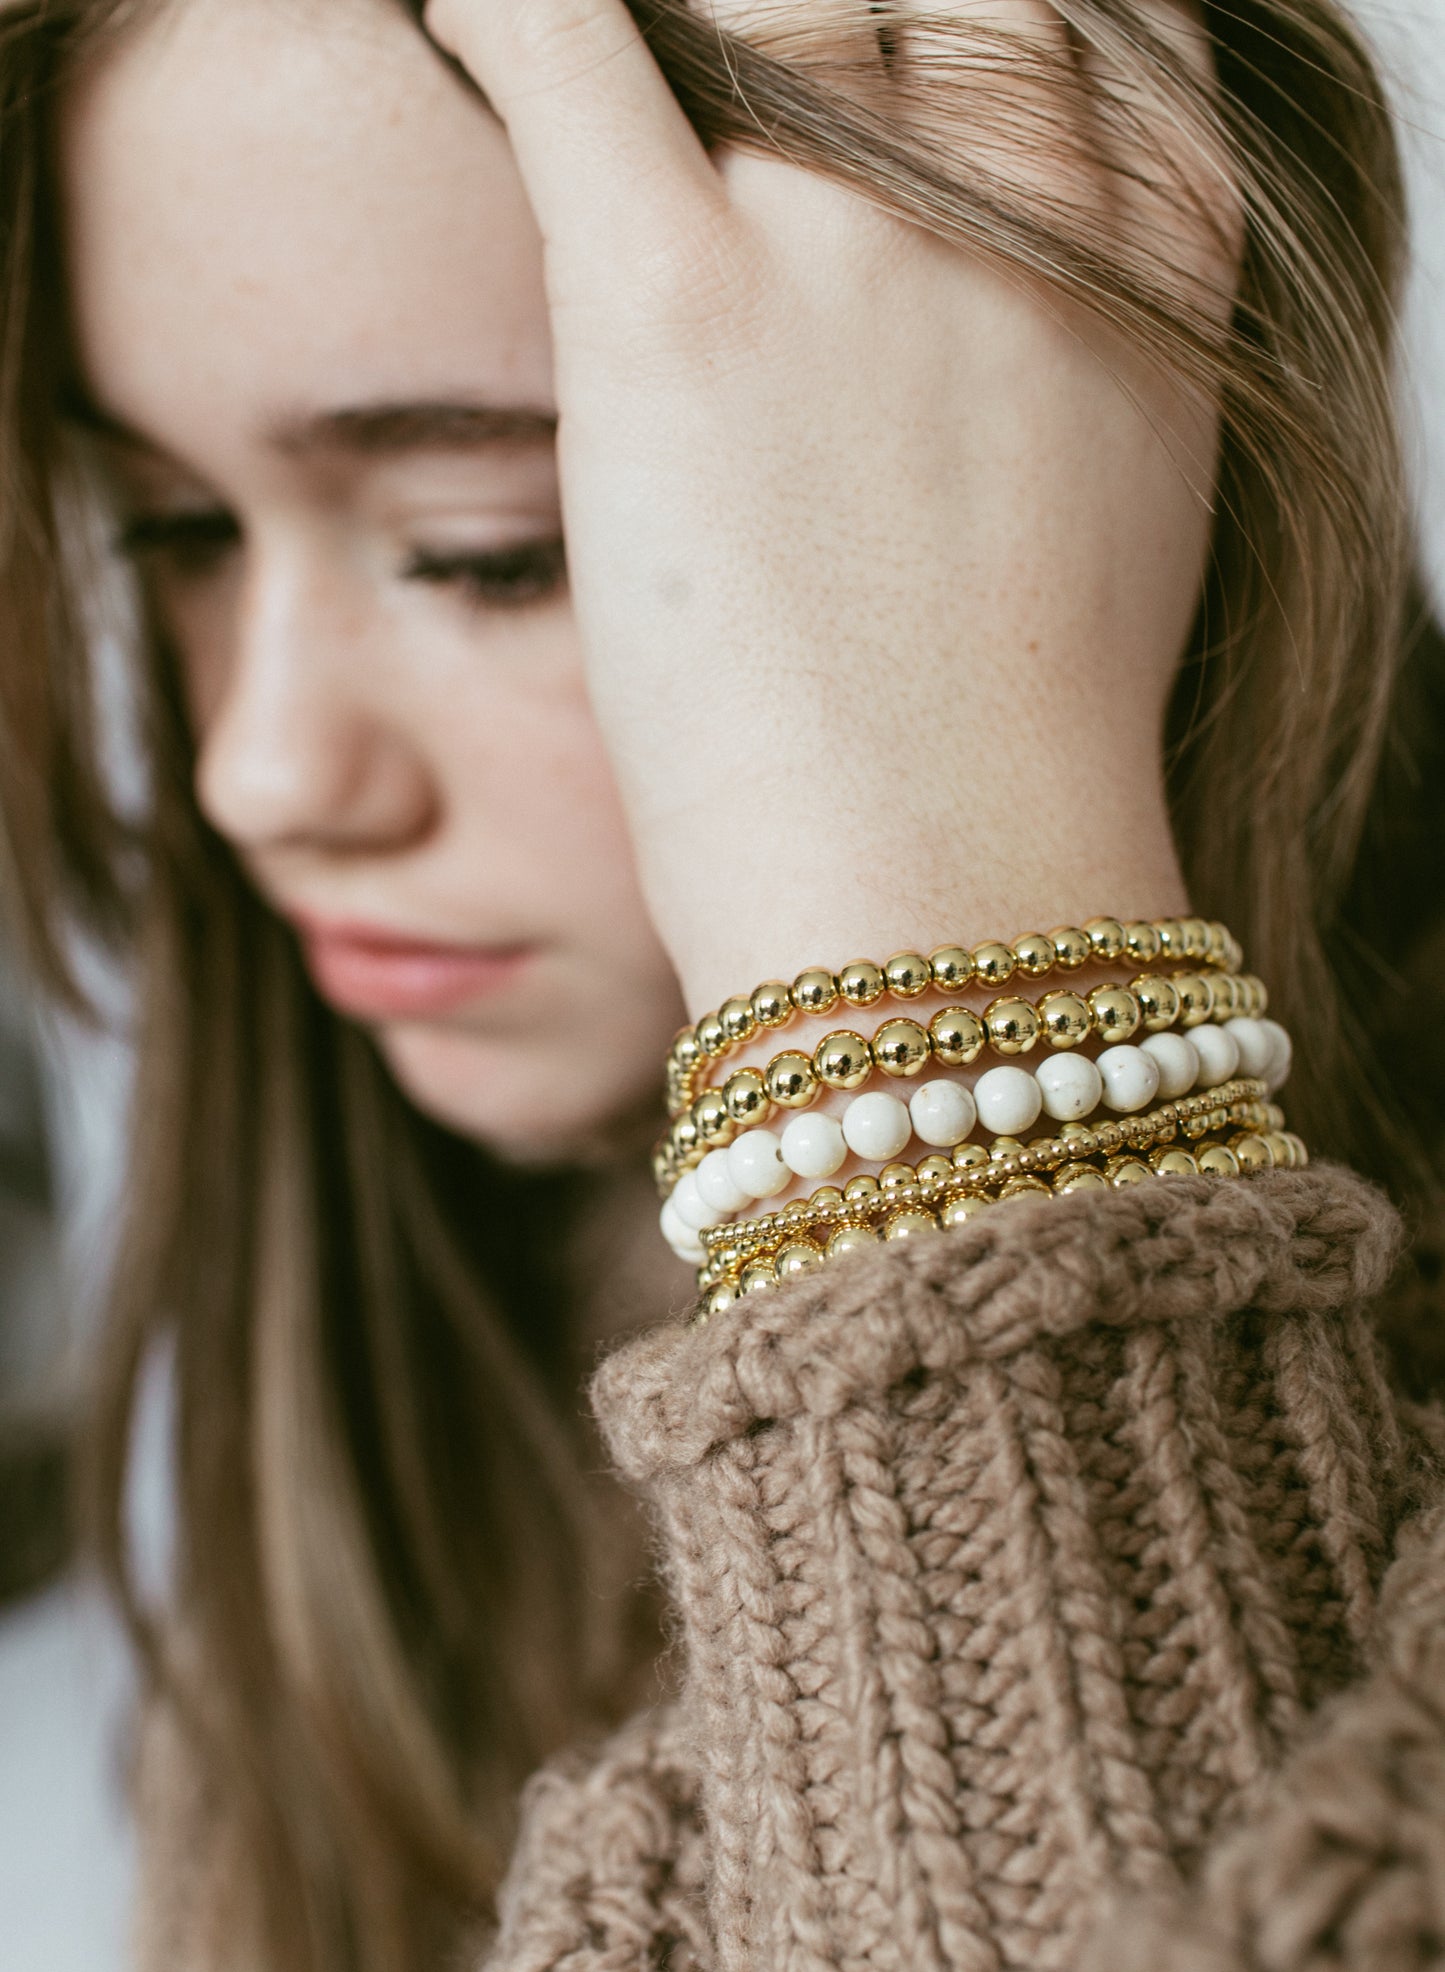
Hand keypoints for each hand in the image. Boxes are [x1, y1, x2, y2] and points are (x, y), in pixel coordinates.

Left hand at [422, 0, 1226, 1014]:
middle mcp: (1022, 208)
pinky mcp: (680, 300)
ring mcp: (854, 239)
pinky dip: (506, 4)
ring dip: (698, 14)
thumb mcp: (1121, 513)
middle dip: (845, 13)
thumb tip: (979, 305)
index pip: (1078, 18)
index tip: (901, 55)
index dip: (980, 27)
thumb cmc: (1008, 759)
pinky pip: (567, 29)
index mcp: (1152, 260)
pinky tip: (467, 19)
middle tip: (749, 84)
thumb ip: (1071, 354)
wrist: (944, 901)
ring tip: (625, 96)